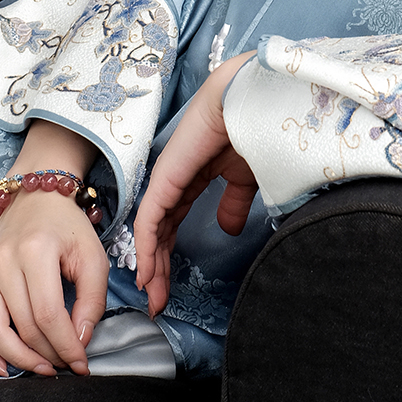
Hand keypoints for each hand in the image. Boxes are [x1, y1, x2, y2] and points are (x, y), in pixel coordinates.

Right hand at [0, 122, 104, 376]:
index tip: (81, 364)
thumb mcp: (92, 256)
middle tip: (66, 366)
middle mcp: (2, 262)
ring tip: (40, 370)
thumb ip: (92, 299)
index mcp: (35, 251)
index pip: (48, 313)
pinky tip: (1, 367)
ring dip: (17, 358)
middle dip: (47, 354)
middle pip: (22, 325)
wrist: (35, 197)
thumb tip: (80, 341)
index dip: (66, 345)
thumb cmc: (67, 228)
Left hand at [134, 53, 257, 317]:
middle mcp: (173, 180)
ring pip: (151, 230)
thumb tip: (228, 229)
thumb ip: (232, 203)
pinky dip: (148, 248)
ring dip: (151, 265)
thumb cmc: (252, 129)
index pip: (172, 223)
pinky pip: (150, 219)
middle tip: (158, 302)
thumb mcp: (245, 176)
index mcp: (191, 177)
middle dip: (159, 268)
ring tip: (152, 296)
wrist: (248, 99)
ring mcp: (166, 179)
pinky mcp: (165, 178)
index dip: (169, 255)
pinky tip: (149, 272)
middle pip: (159, 232)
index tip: (169, 287)